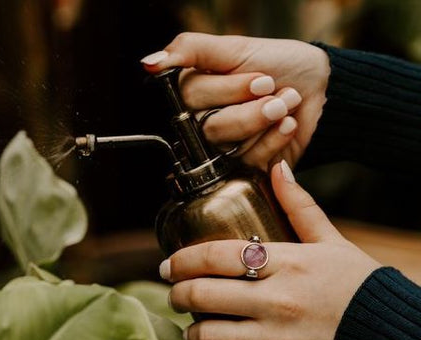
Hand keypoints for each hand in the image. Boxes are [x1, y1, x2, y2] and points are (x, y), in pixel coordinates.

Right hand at [141, 32, 329, 169]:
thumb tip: (149, 63)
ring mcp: (225, 147)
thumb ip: (190, 50)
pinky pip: (251, 160)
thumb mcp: (235, 48)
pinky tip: (289, 124)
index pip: (192, 98)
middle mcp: (205, 123)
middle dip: (251, 108)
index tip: (261, 78)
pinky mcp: (246, 165)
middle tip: (274, 89)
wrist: (318, 87)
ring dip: (265, 120)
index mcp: (197, 94)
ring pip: (229, 145)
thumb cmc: (277, 64)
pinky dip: (275, 139)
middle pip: (210, 126)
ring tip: (287, 103)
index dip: (229, 90)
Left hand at [160, 161, 379, 339]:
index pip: (218, 256)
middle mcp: (278, 301)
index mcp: (288, 264)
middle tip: (173, 290)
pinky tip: (236, 335)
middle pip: (203, 295)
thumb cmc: (356, 285)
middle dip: (177, 292)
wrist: (388, 338)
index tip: (170, 263)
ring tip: (191, 322)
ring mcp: (276, 338)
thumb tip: (278, 169)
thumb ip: (299, 206)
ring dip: (191, 328)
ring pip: (209, 334)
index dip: (185, 259)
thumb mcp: (331, 242)